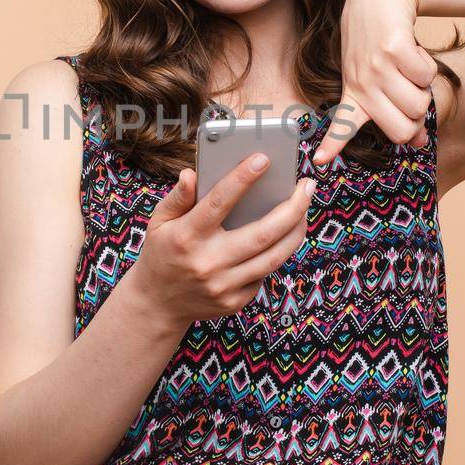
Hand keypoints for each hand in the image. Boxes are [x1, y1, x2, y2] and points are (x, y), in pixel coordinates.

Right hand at [123, 154, 315, 331]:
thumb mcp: (159, 222)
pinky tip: (285, 236)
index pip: (218, 203)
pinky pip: (265, 274)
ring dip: (296, 231)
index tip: (263, 158)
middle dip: (292, 208)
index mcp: (186, 236)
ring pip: (274, 257)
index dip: (242, 179)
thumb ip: (176, 197)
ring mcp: (223, 286)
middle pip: (262, 233)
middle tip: (307, 186)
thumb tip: (191, 174)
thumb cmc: (162, 253)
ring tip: (305, 208)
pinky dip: (277, 253)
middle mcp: (208, 262)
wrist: (157, 305)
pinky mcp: (235, 302)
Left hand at [312, 0, 438, 166]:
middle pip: (403, 131)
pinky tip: (412, 51)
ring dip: (424, 88)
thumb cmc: (378, 41)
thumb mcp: (373, 75)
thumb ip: (394, 110)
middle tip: (413, 96)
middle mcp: (362, 83)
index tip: (319, 161)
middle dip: (417, 119)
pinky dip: (427, 64)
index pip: (343, 126)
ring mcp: (376, 66)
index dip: (332, 145)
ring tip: (409, 68)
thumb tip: (419, 143)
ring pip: (419, 104)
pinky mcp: (393, 48)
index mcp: (354, 92)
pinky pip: (426, 75)